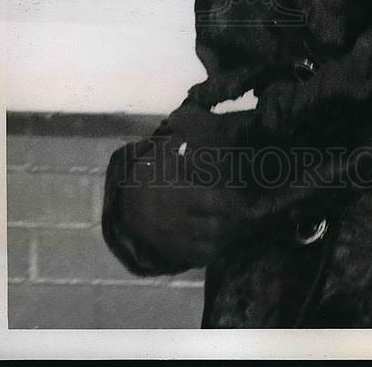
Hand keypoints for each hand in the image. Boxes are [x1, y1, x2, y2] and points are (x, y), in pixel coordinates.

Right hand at [108, 104, 254, 269]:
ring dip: (228, 237)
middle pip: (217, 227)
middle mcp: (178, 221)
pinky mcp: (174, 252)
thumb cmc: (152, 174)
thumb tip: (187, 114)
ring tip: (236, 225)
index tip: (241, 196)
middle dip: (235, 221)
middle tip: (245, 212)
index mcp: (179, 194)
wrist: (126, 204)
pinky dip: (215, 250)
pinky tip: (221, 239)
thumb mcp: (163, 154)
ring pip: (212, 245)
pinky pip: (200, 258)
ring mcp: (175, 240)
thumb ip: (178, 138)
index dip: (233, 201)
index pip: (216, 203)